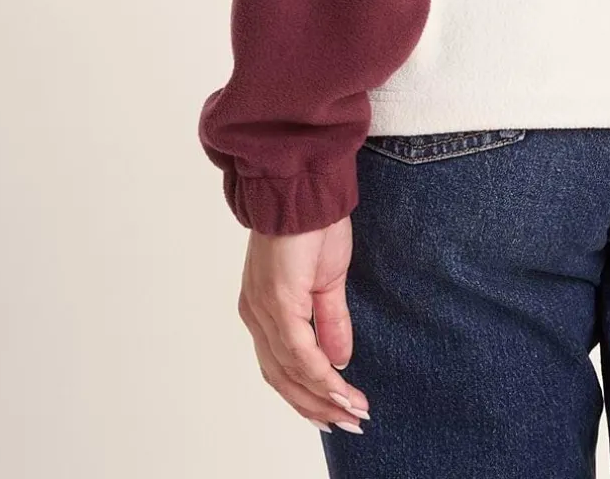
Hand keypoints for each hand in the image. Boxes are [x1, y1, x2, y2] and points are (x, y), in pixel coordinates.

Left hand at [238, 218, 371, 435]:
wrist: (305, 186)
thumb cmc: (313, 223)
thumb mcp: (327, 279)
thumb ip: (330, 320)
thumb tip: (339, 360)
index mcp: (264, 310)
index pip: (283, 367)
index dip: (311, 394)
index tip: (341, 411)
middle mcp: (256, 315)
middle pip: (282, 378)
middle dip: (317, 406)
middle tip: (350, 423)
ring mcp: (263, 310)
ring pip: (289, 372)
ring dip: (322, 397)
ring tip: (353, 411)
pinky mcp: (277, 301)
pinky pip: (298, 352)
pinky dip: (320, 375)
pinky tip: (341, 386)